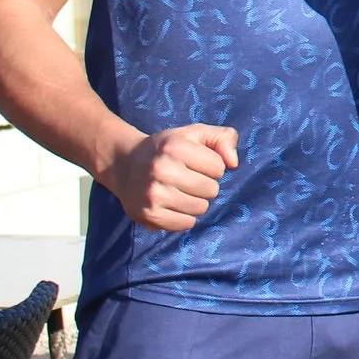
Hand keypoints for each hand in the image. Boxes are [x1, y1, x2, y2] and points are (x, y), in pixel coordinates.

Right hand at [100, 124, 238, 232]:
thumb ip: (224, 138)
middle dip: (206, 185)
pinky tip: (174, 205)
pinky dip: (185, 217)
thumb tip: (233, 163)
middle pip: (211, 190)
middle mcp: (161, 170)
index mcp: (174, 146)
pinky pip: (185, 224)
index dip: (213, 166)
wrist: (125, 164)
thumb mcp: (196, 134)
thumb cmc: (169, 148)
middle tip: (190, 179)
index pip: (219, 167)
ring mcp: (152, 194)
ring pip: (200, 208)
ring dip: (197, 202)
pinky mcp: (148, 214)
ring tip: (182, 191)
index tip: (198, 164)